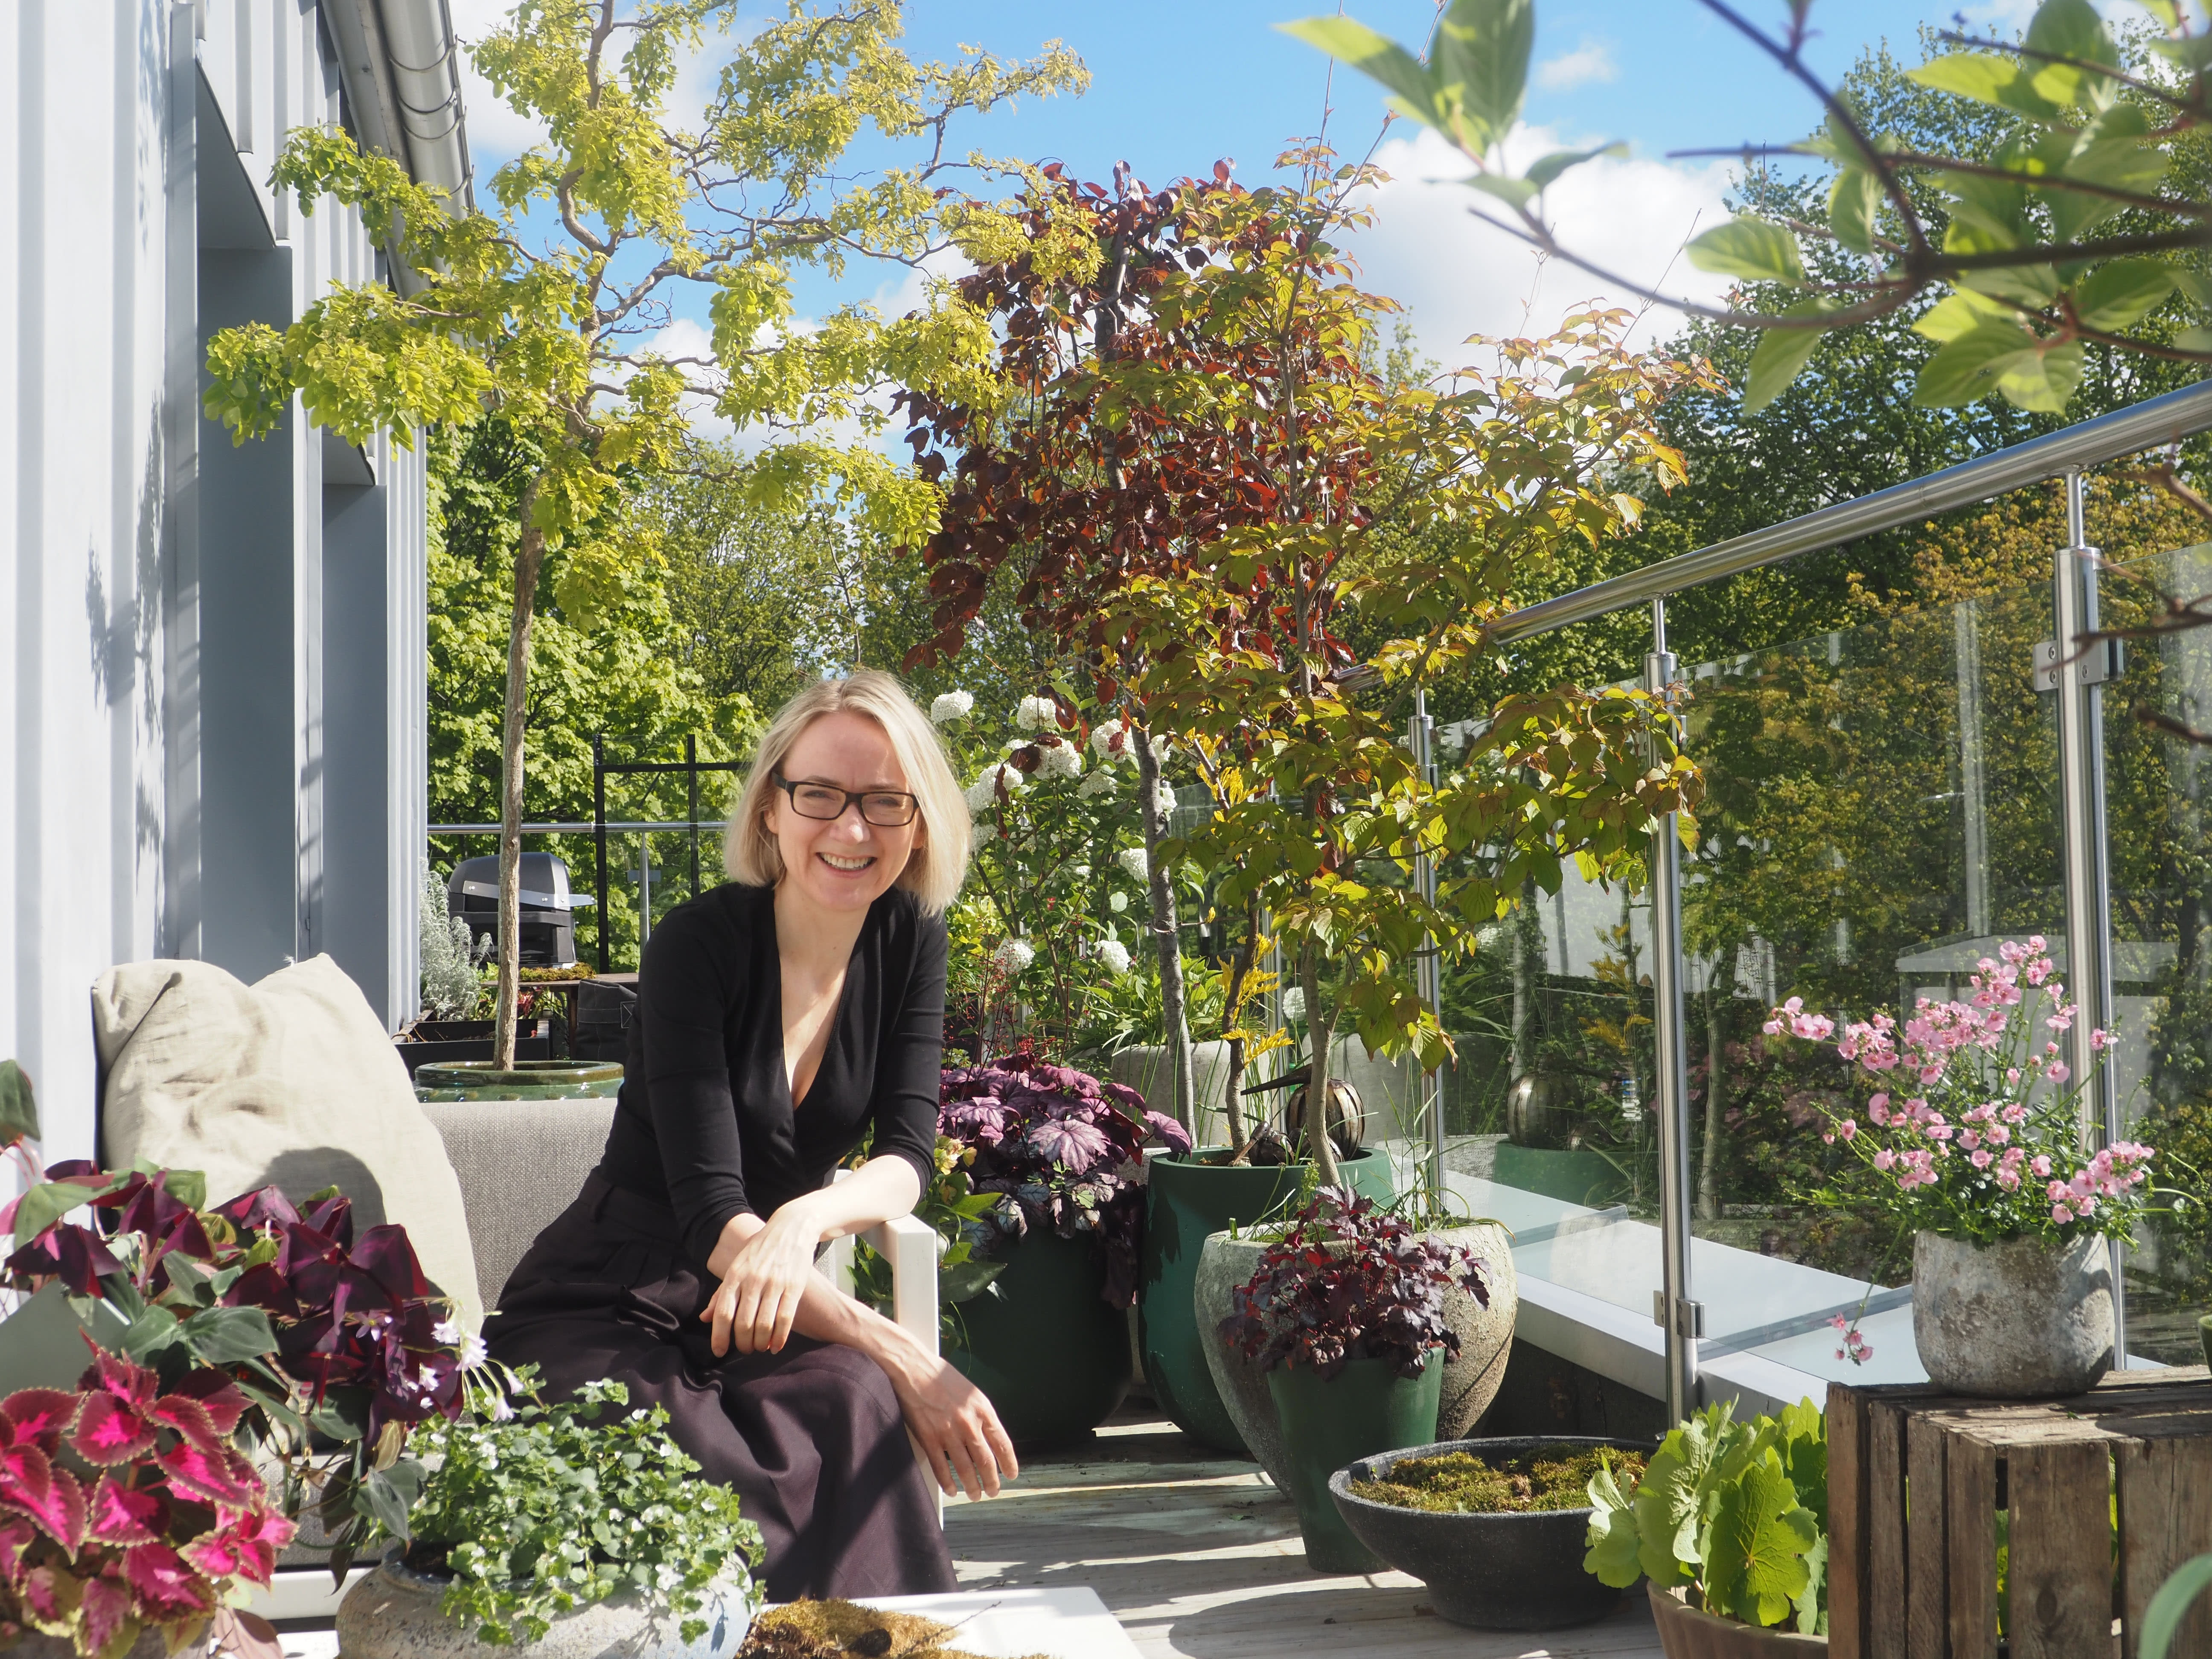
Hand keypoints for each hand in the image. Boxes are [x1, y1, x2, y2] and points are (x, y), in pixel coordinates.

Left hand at [701, 1202, 821, 1356]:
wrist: (791, 1227)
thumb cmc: (760, 1250)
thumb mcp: (736, 1266)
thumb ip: (720, 1293)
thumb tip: (704, 1319)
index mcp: (735, 1275)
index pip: (722, 1312)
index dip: (719, 1336)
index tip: (719, 1352)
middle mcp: (752, 1280)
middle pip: (743, 1323)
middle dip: (742, 1344)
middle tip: (745, 1349)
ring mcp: (774, 1283)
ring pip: (764, 1325)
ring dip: (760, 1343)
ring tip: (760, 1347)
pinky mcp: (794, 1286)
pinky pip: (785, 1319)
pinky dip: (779, 1338)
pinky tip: (776, 1346)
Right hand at [878, 1341, 1018, 1501]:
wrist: (913, 1369)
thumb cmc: (941, 1377)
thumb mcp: (970, 1392)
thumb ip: (981, 1414)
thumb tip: (988, 1437)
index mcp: (983, 1409)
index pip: (1002, 1443)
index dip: (1009, 1463)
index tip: (1011, 1474)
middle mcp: (969, 1423)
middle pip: (986, 1461)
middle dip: (992, 1481)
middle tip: (993, 1491)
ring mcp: (949, 1432)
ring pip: (965, 1469)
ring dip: (972, 1486)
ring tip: (975, 1495)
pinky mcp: (929, 1438)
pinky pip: (941, 1468)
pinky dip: (948, 1483)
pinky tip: (952, 1491)